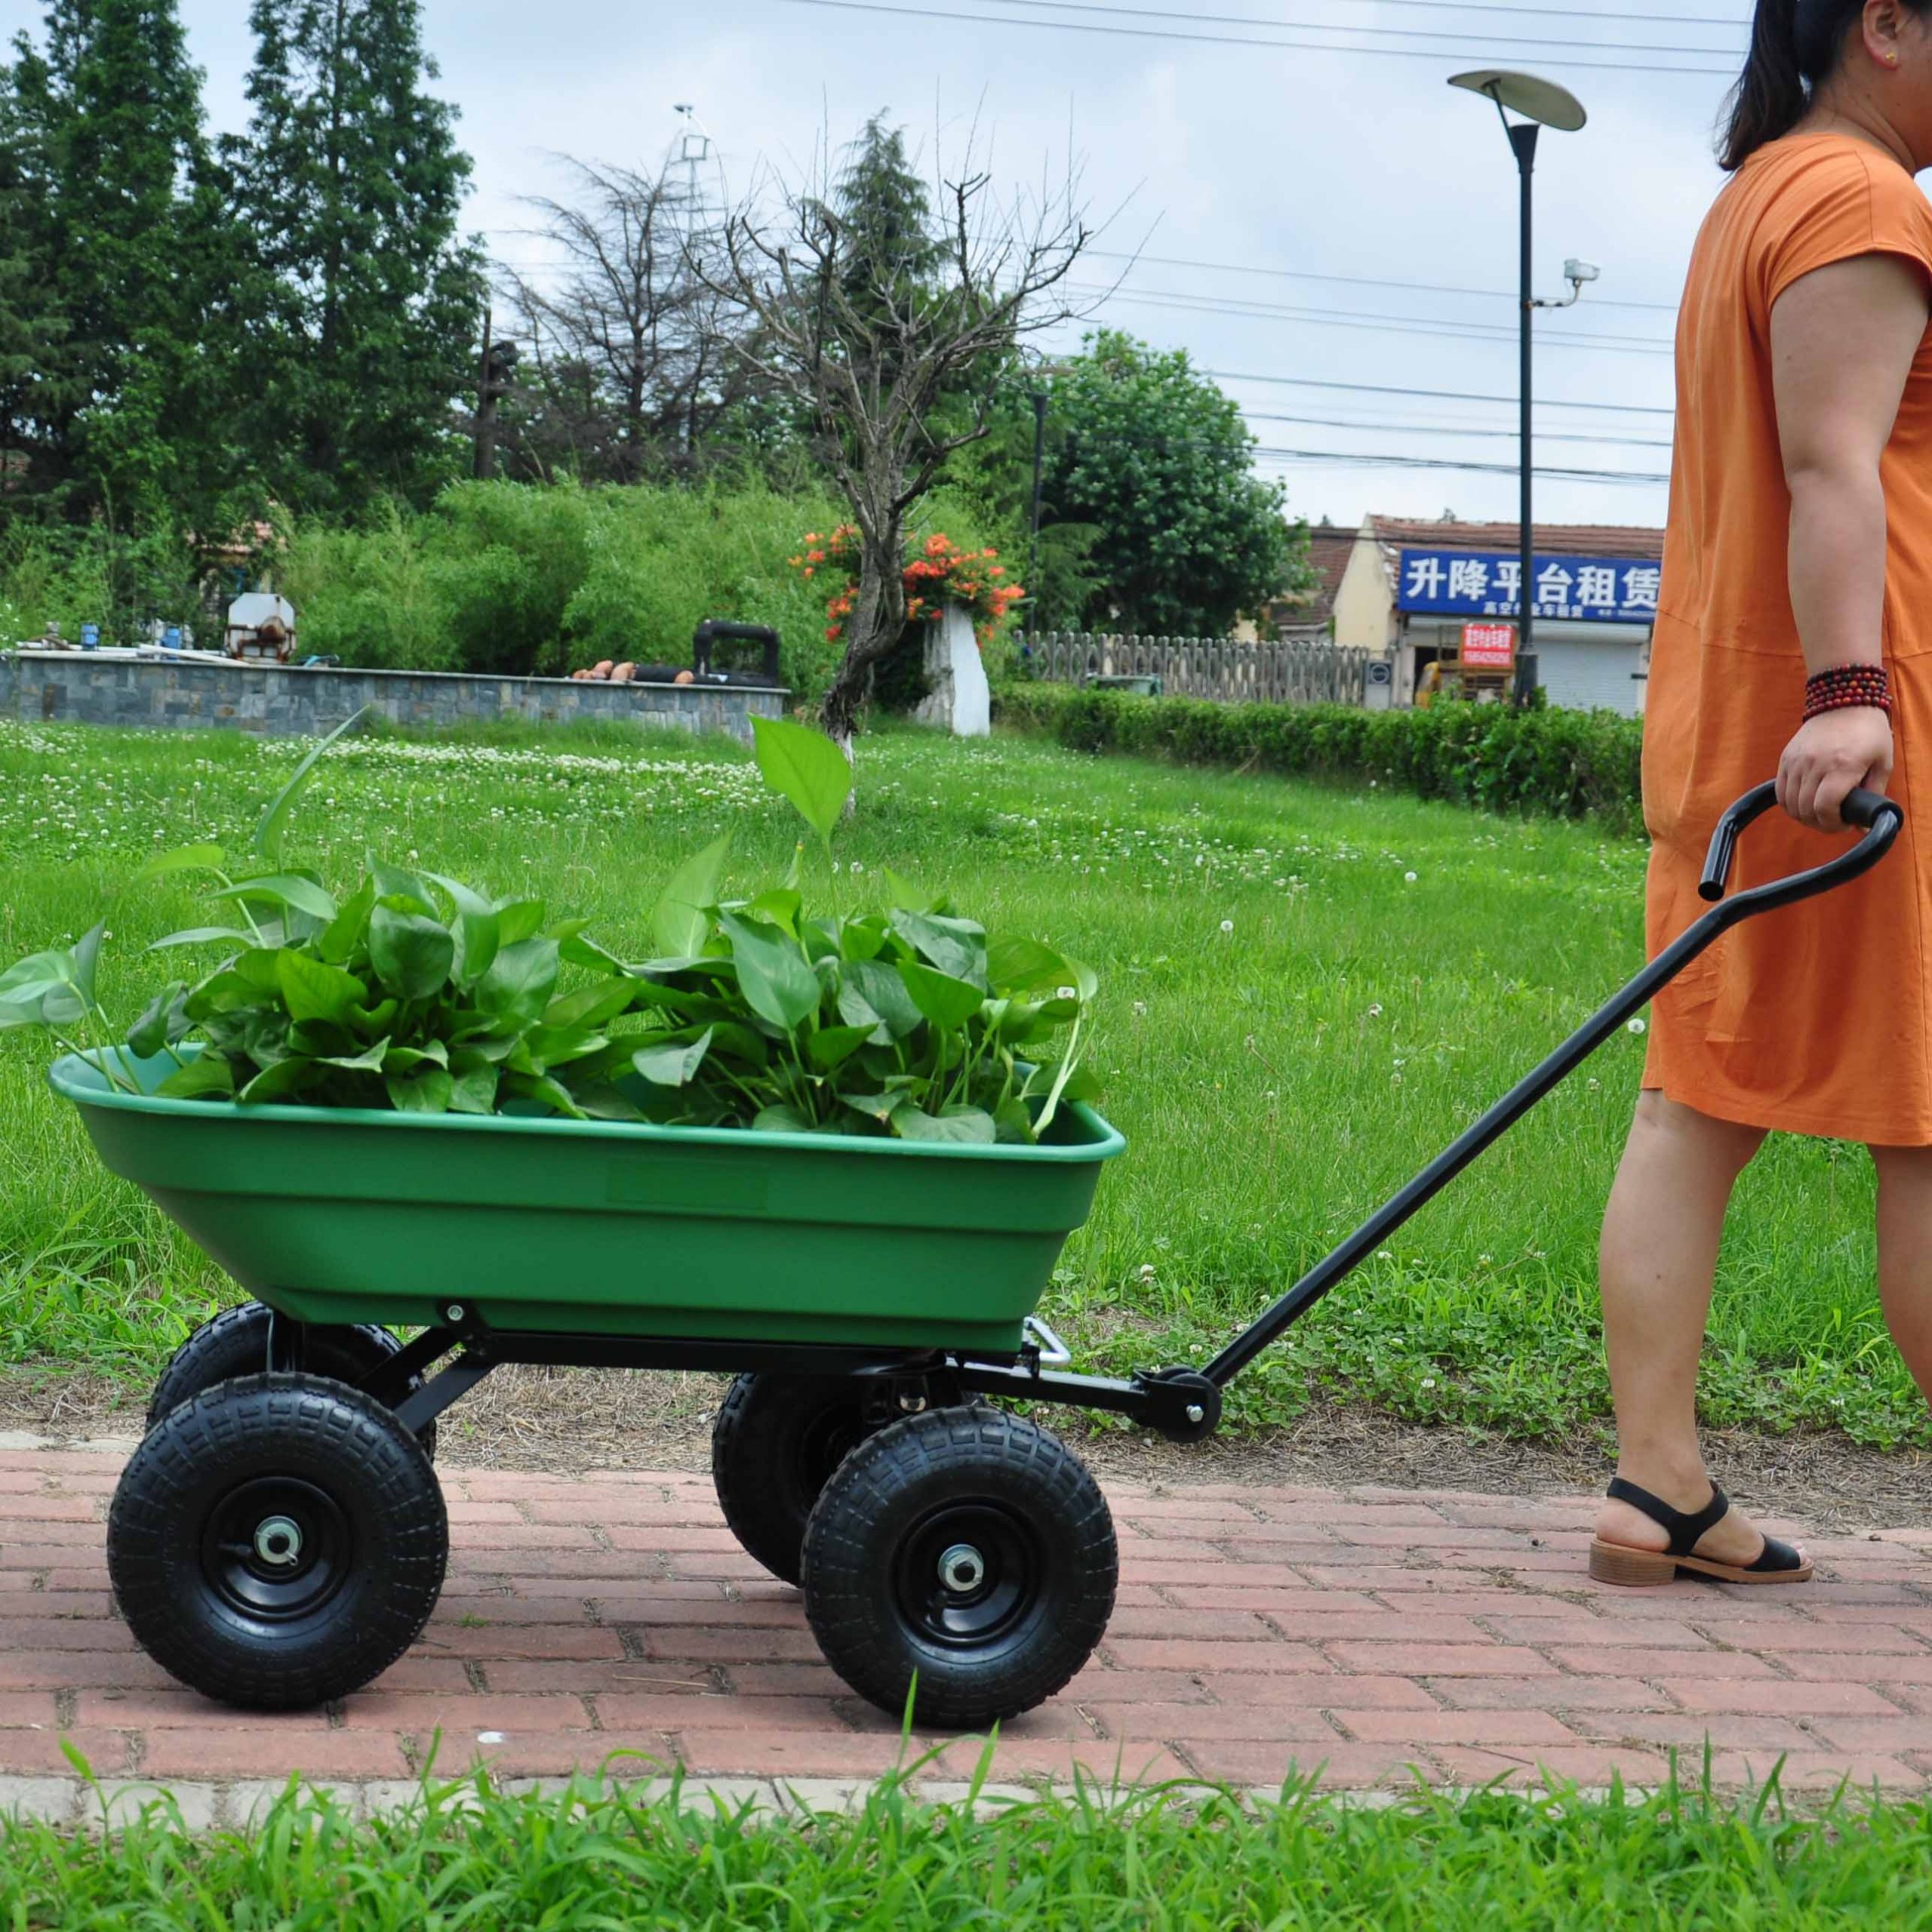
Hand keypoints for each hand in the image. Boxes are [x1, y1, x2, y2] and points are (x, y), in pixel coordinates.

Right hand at [1777, 706, 1893, 830]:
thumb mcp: (1882, 762)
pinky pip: (1781, 792)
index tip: (1844, 824)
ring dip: (1804, 816)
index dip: (1832, 824)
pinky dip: (1790, 804)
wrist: (1844, 700)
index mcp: (1843, 765)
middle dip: (1820, 823)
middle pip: (1806, 809)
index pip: (1825, 808)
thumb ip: (1874, 794)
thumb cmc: (1869, 732)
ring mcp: (1797, 760)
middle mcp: (1816, 763)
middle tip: (1833, 822)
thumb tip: (1862, 824)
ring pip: (1791, 804)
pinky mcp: (1786, 758)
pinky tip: (1804, 804)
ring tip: (1819, 814)